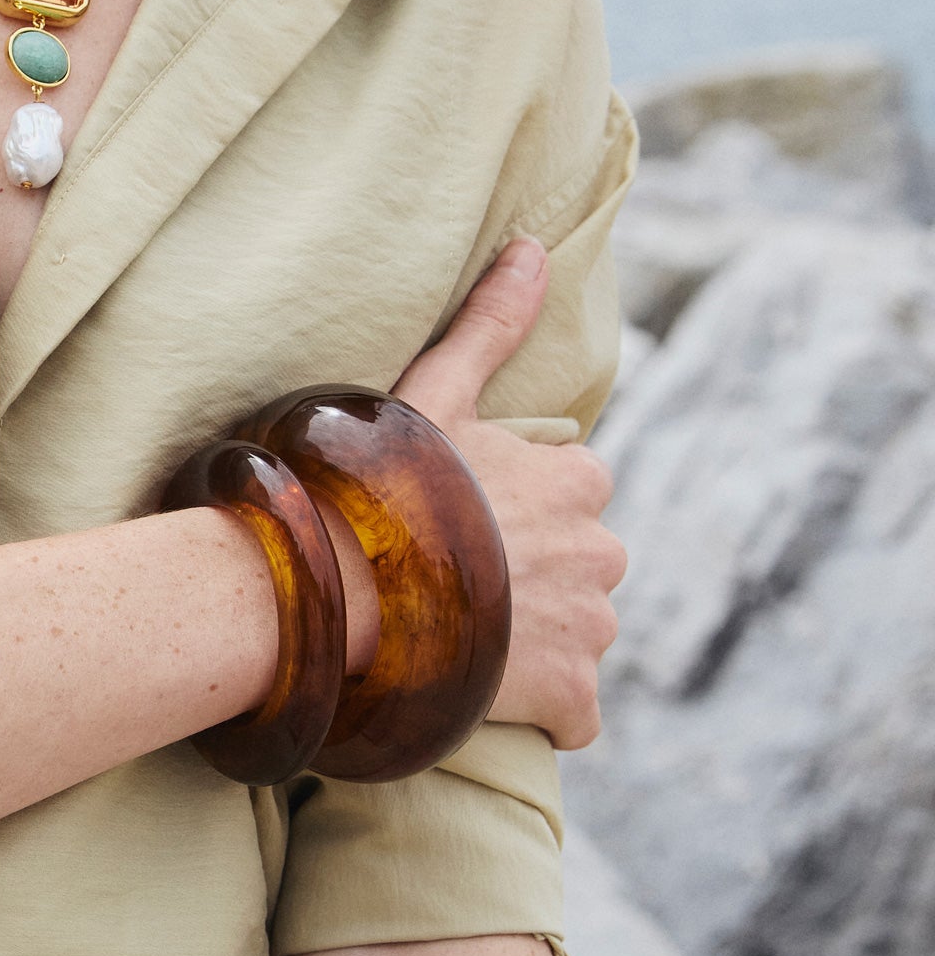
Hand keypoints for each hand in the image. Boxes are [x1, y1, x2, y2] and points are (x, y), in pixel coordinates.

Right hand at [392, 239, 624, 748]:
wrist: (352, 588)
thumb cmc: (385, 482)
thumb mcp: (436, 390)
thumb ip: (492, 323)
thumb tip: (535, 245)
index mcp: (578, 479)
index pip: (572, 490)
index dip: (515, 506)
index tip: (461, 517)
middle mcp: (602, 551)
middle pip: (579, 563)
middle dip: (535, 574)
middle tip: (455, 578)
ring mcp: (589, 628)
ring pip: (576, 633)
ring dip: (534, 638)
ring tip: (459, 633)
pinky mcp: (571, 696)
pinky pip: (573, 710)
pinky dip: (541, 707)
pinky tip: (485, 689)